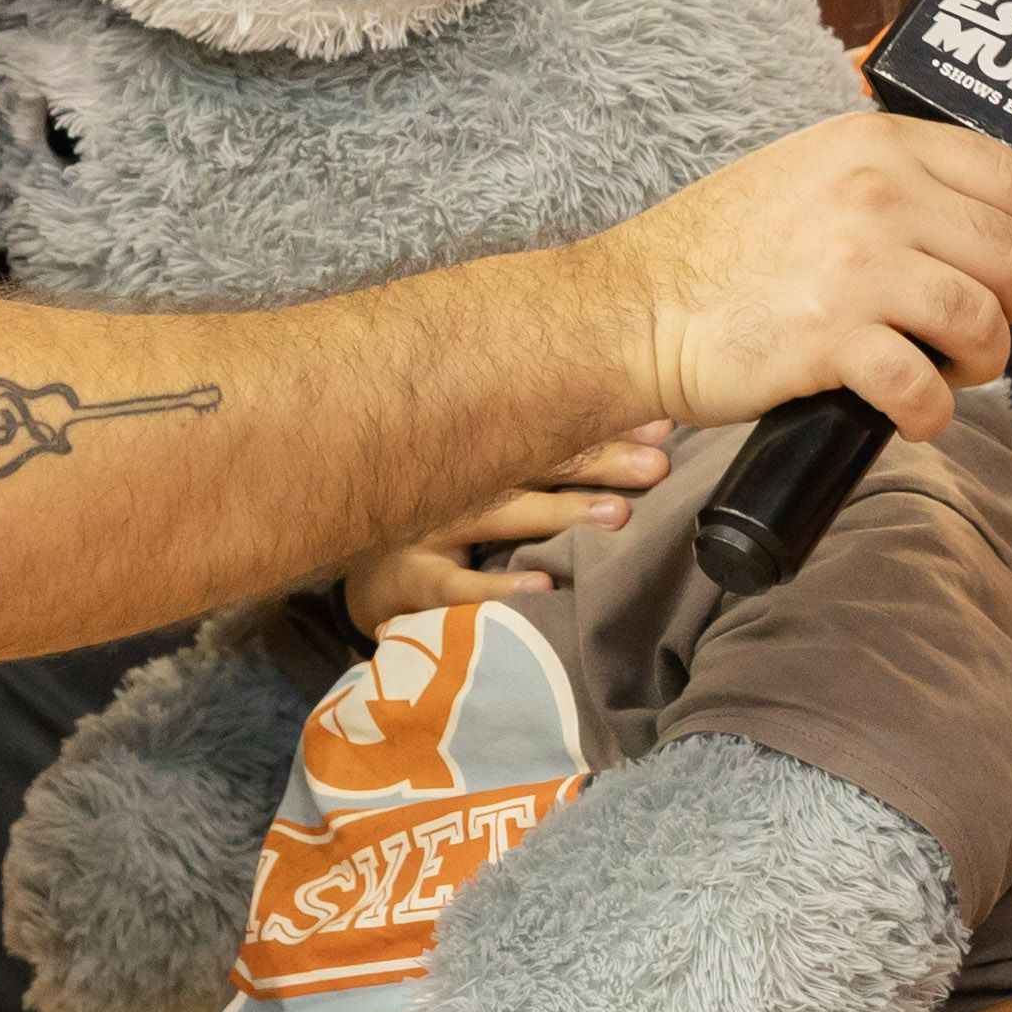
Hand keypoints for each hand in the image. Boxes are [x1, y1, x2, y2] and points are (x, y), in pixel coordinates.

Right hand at [342, 427, 670, 634]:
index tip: (662, 426)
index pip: (547, 429)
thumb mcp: (478, 476)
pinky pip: (456, 583)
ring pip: (500, 513)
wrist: (349, 555)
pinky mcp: (410, 579)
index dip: (605, 426)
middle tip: (657, 465)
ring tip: (617, 515)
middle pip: (532, 463)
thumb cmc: (432, 514)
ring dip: (560, 512)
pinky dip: (498, 586)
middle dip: (599, 461)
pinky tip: (543, 584)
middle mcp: (454, 478)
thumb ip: (540, 459)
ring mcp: (428, 525)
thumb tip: (639, 436)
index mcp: (476, 447)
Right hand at [598, 114, 1011, 438]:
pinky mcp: (832, 338)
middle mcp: (878, 195)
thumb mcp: (811, 171)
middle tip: (987, 330)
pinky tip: (911, 414)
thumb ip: (890, 178)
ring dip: (981, 363)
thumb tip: (979, 218)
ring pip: (984, 322)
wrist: (636, 305)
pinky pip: (924, 388)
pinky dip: (931, 413)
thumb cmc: (721, 248)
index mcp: (877, 146)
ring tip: (947, 373)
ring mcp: (857, 267)